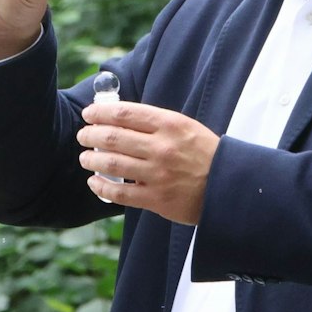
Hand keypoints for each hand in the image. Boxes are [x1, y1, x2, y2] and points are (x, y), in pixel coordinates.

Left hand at [77, 100, 218, 224]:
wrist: (228, 187)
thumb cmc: (205, 154)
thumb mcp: (186, 127)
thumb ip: (156, 123)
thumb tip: (120, 118)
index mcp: (170, 125)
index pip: (125, 113)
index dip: (100, 112)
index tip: (89, 113)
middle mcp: (162, 148)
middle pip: (113, 137)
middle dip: (91, 134)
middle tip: (83, 135)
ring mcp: (158, 174)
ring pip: (111, 164)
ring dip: (92, 159)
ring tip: (85, 157)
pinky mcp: (156, 199)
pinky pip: (119, 192)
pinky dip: (101, 187)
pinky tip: (94, 182)